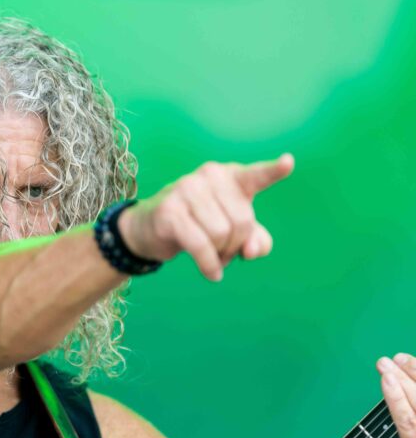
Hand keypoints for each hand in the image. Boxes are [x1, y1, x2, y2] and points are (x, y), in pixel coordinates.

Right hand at [117, 153, 294, 280]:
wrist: (149, 229)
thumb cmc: (196, 225)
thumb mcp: (231, 232)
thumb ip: (254, 240)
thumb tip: (251, 251)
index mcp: (228, 176)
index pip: (254, 176)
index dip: (272, 171)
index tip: (288, 163)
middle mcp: (208, 176)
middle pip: (242, 221)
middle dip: (236, 245)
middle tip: (224, 252)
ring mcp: (186, 190)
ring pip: (222, 234)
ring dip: (220, 255)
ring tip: (212, 256)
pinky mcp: (170, 211)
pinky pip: (201, 245)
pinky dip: (209, 265)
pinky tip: (211, 273)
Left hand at [368, 353, 415, 437]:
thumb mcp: (409, 431)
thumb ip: (410, 408)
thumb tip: (398, 374)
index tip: (405, 359)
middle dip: (413, 372)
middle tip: (393, 359)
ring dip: (402, 380)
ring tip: (384, 365)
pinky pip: (408, 422)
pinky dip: (395, 399)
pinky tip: (386, 382)